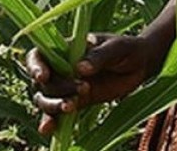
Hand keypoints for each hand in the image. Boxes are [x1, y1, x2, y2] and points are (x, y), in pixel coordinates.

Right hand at [27, 33, 154, 135]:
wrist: (141, 64)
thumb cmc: (128, 48)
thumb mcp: (117, 48)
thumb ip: (99, 56)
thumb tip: (80, 68)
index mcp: (66, 49)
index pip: (39, 56)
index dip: (35, 66)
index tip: (43, 77)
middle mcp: (61, 68)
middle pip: (43, 83)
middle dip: (57, 89)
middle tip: (83, 88)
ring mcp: (67, 86)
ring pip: (46, 99)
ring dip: (54, 105)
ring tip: (72, 106)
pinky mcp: (77, 102)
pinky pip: (58, 113)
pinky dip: (51, 122)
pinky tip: (48, 130)